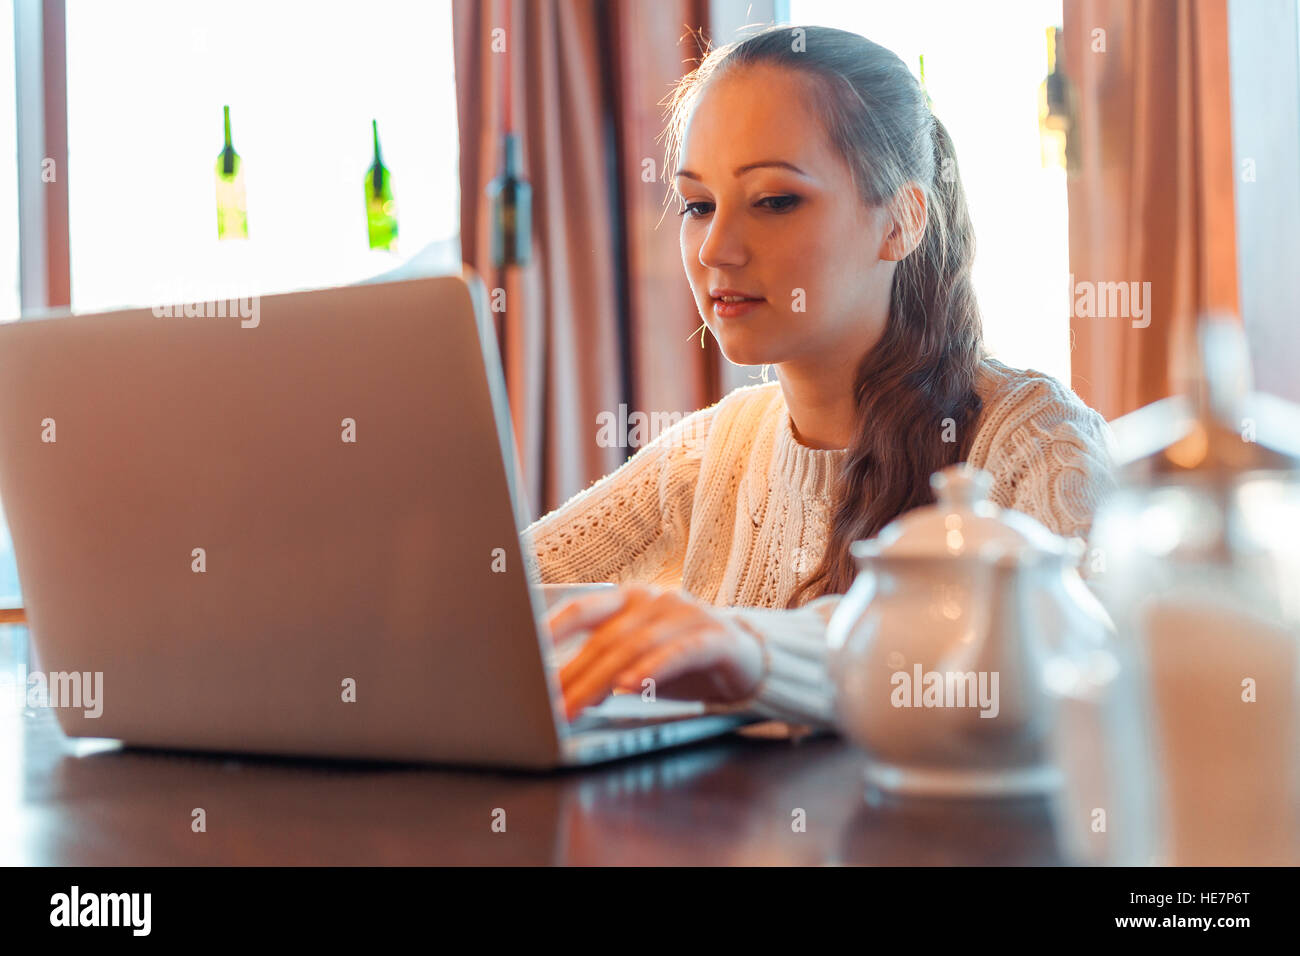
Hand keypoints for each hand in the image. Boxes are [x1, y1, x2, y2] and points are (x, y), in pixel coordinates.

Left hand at [546, 583, 765, 720]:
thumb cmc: (684, 660)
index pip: (584, 609)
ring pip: (636, 648)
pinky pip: (679, 653)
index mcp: (631, 600)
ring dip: (603, 680)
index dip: (552, 629)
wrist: (751, 660)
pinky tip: (632, 687)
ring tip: (579, 705)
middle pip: (606, 638)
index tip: (523, 653)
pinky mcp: (715, 637)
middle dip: (575, 674)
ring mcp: (687, 615)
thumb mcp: (640, 661)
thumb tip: (559, 690)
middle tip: (550, 704)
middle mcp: (656, 600)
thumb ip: (606, 667)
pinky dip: (652, 669)